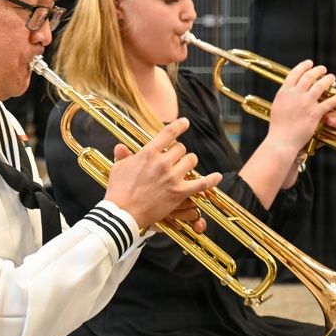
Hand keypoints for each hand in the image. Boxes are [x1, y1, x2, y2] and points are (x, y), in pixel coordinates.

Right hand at [103, 118, 222, 229]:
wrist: (123, 213)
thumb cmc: (118, 191)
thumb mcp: (118, 168)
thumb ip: (123, 156)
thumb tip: (120, 147)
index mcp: (148, 153)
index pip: (168, 133)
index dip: (179, 126)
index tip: (185, 122)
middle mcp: (162, 162)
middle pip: (180, 148)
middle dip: (178, 152)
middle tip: (174, 159)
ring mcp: (172, 178)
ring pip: (191, 161)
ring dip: (189, 163)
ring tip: (184, 168)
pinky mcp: (179, 193)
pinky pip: (201, 184)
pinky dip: (211, 180)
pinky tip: (217, 177)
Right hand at [266, 60, 335, 154]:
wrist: (281, 140)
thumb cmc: (278, 127)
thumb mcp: (277, 106)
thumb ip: (285, 96)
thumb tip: (290, 89)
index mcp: (284, 92)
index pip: (294, 73)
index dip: (303, 66)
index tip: (309, 63)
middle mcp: (295, 95)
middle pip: (309, 76)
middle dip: (318, 70)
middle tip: (323, 69)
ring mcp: (305, 103)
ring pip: (320, 86)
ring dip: (328, 80)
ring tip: (332, 78)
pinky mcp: (315, 113)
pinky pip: (329, 102)